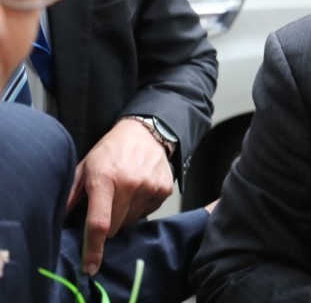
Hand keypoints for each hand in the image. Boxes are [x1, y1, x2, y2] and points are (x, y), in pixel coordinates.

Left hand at [67, 118, 173, 274]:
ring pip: (131, 222)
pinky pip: (147, 213)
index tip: (90, 267)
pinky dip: (139, 208)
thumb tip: (56, 223)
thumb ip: (71, 195)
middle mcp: (130, 183)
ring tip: (123, 193)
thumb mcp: (84, 167)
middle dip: (108, 224)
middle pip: (116, 226)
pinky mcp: (164, 189)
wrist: (144, 133)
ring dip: (124, 215)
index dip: (93, 248)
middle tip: (107, 204)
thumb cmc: (109, 151)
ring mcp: (149, 186)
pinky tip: (138, 190)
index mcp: (105, 178)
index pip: (99, 221)